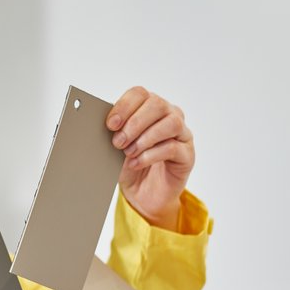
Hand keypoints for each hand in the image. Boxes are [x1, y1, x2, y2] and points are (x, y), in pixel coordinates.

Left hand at [106, 87, 195, 229]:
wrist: (142, 195)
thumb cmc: (130, 165)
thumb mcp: (116, 147)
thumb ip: (114, 133)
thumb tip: (102, 125)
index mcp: (149, 108)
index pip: (140, 94)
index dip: (124, 106)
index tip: (111, 123)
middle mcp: (169, 116)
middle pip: (157, 104)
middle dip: (134, 123)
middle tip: (118, 141)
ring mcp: (182, 134)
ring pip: (171, 123)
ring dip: (145, 138)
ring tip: (129, 152)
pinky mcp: (187, 155)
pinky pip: (173, 147)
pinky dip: (151, 155)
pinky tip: (136, 163)